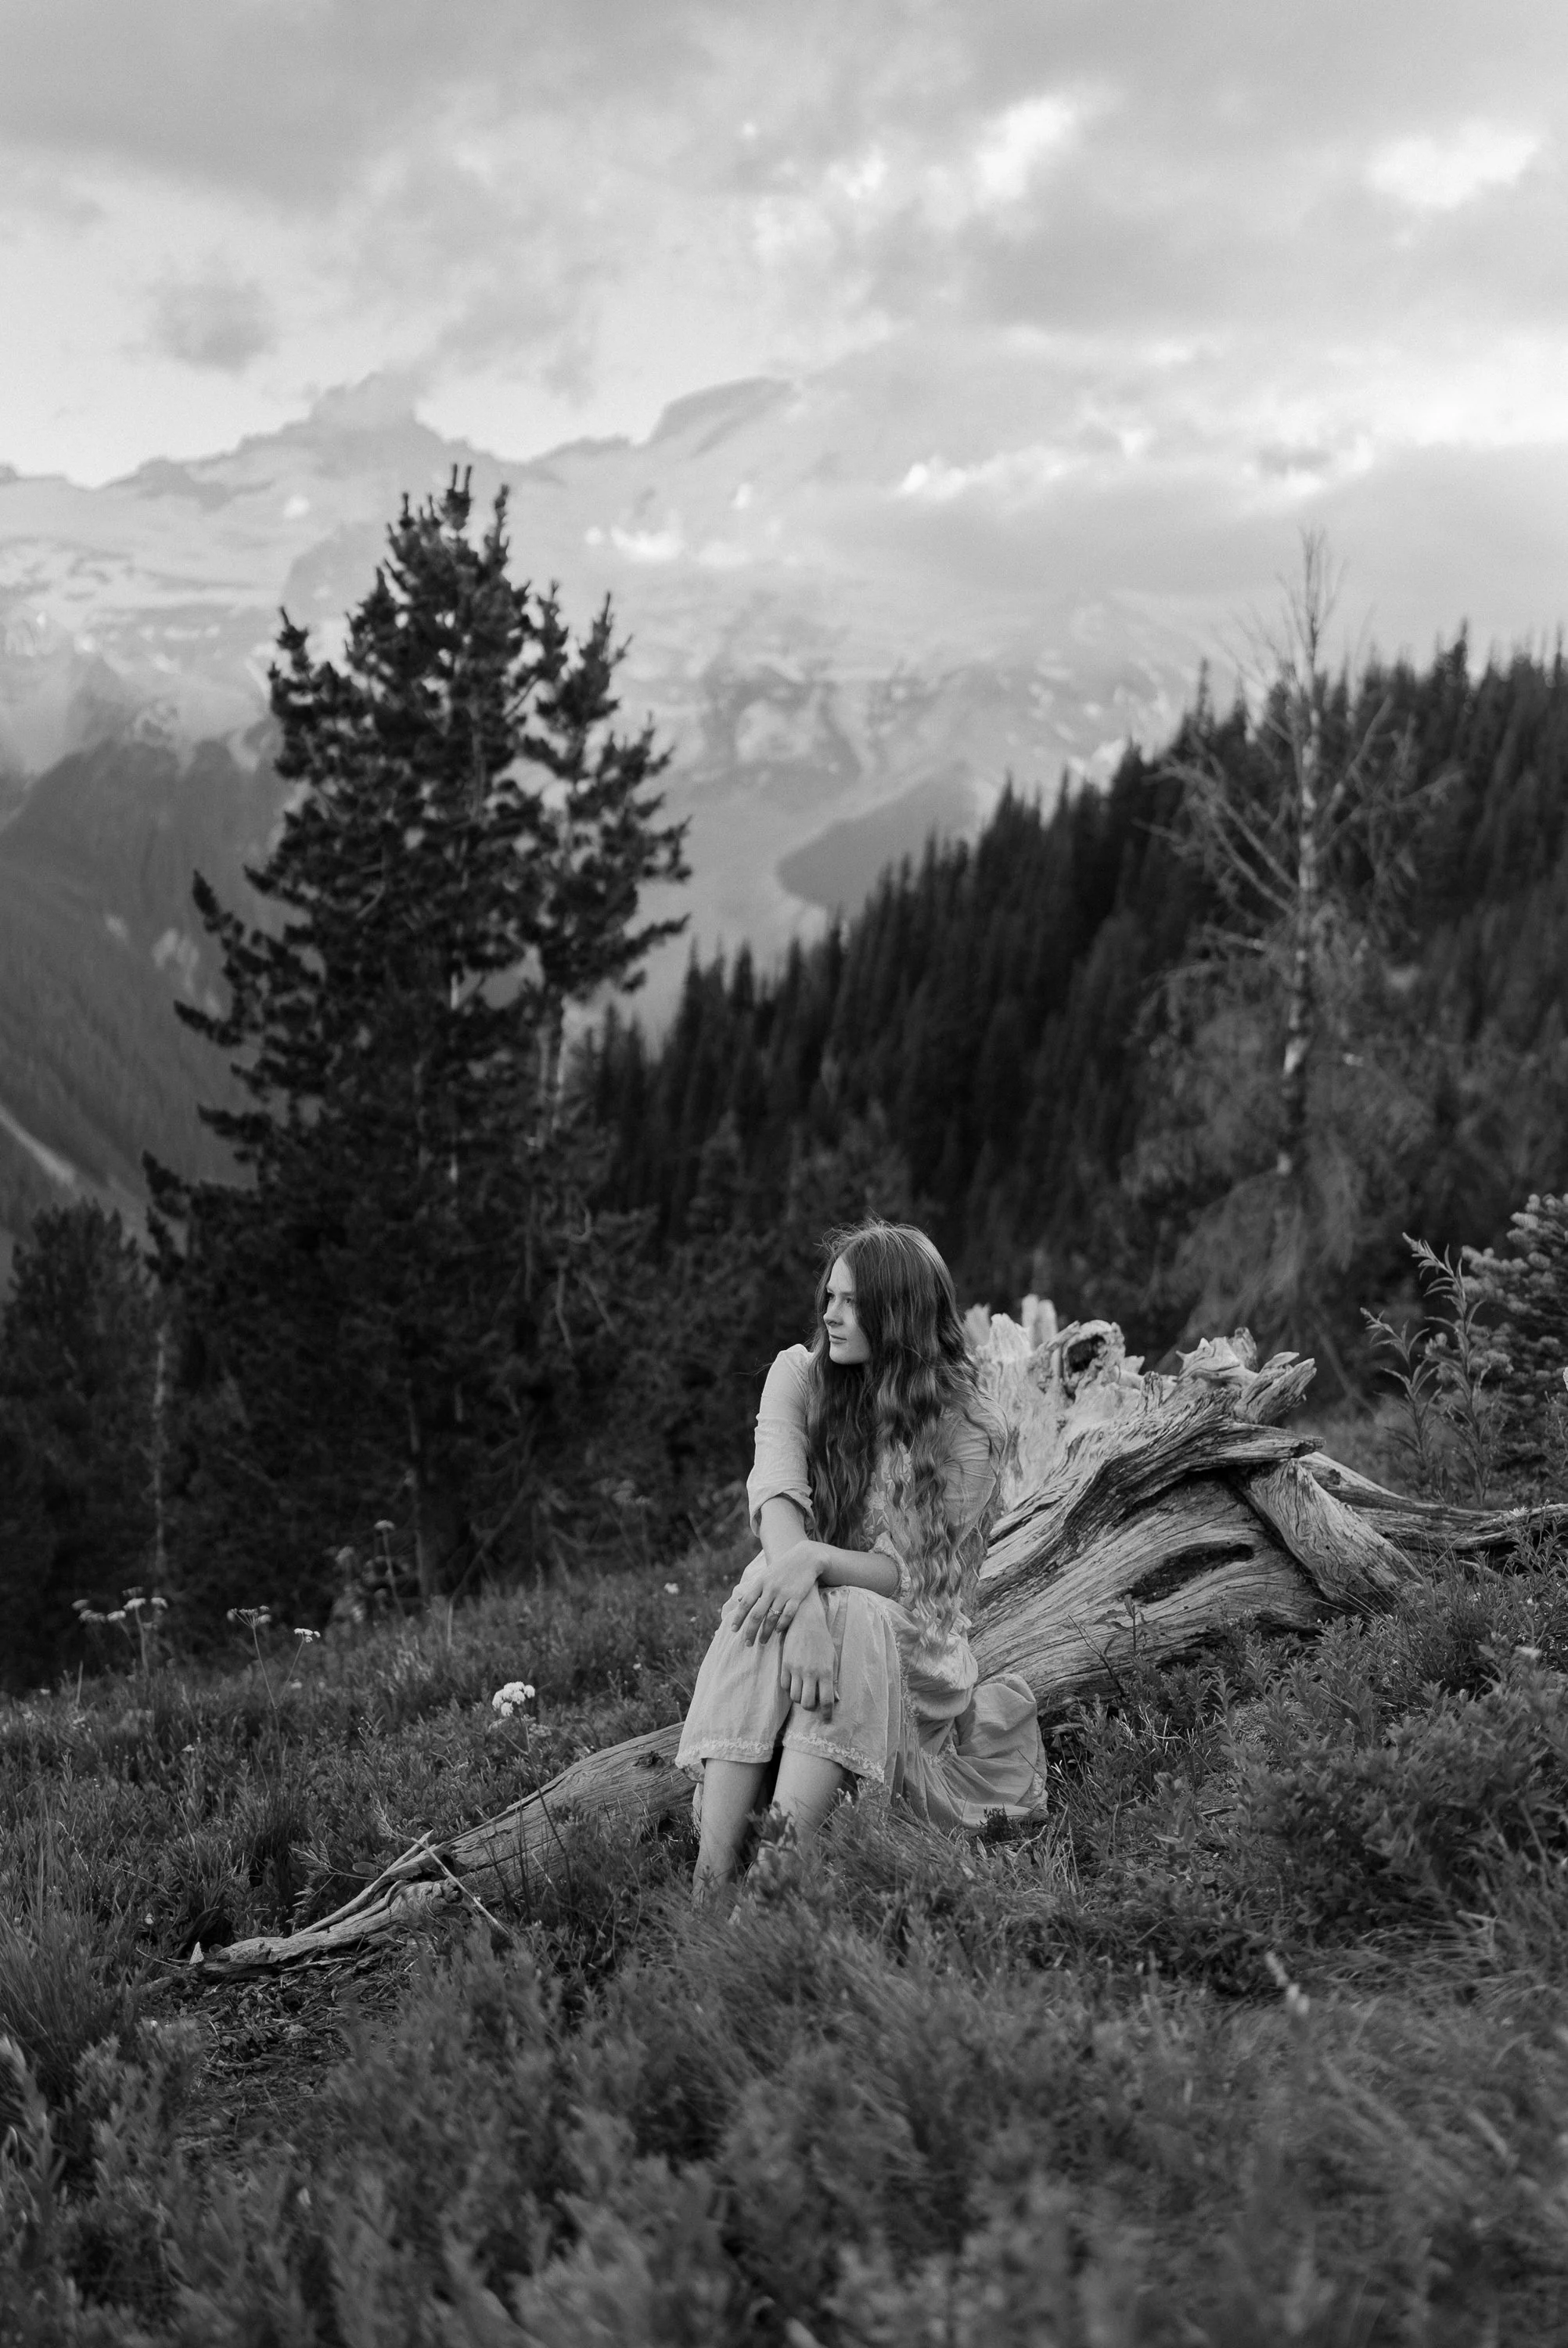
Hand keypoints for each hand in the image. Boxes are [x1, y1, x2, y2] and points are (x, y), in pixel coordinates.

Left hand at [729, 1543, 822, 1645]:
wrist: (805, 1558)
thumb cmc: (783, 1568)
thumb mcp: (765, 1575)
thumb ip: (753, 1588)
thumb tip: (739, 1600)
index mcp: (760, 1583)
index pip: (745, 1604)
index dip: (738, 1618)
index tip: (733, 1630)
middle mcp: (770, 1589)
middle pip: (756, 1615)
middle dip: (750, 1631)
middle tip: (747, 1644)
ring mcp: (784, 1593)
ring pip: (771, 1618)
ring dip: (765, 1632)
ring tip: (762, 1642)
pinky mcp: (797, 1596)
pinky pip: (788, 1615)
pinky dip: (782, 1624)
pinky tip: (778, 1631)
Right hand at [779, 1598, 835, 1718]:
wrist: (805, 1621)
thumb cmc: (822, 1640)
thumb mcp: (832, 1659)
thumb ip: (833, 1680)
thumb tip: (836, 1699)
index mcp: (826, 1672)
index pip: (826, 1701)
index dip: (826, 1714)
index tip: (826, 1719)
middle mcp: (810, 1672)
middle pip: (807, 1703)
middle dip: (810, 1707)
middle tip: (813, 1702)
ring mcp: (796, 1669)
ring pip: (794, 1696)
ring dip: (799, 1698)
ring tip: (804, 1691)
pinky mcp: (785, 1664)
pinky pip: (784, 1685)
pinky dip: (790, 1688)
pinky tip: (795, 1682)